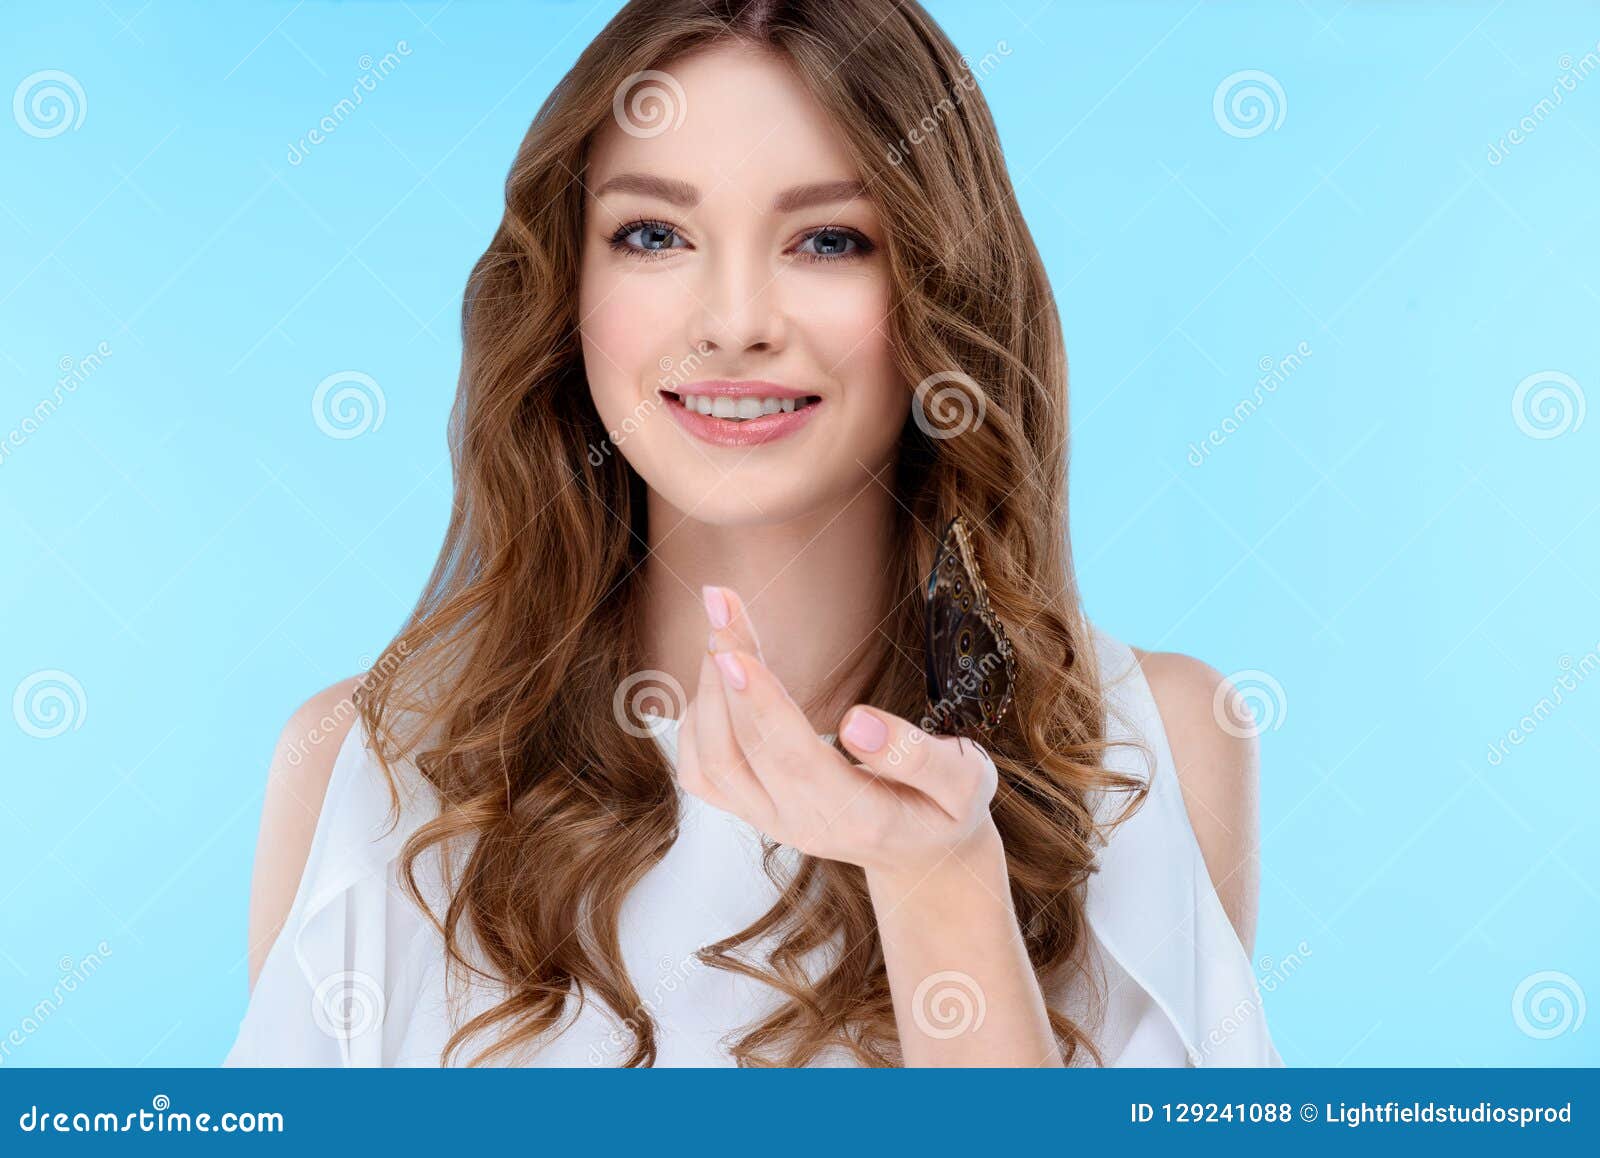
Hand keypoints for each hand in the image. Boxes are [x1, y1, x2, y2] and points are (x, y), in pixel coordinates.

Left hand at [675, 584, 1002, 881]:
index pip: (794, 757)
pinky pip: (702, 772)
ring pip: (712, 761)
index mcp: (856, 816)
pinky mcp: (752, 810)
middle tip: (720, 601)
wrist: (921, 855)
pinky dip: (698, 720)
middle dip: (726, 669)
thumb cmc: (946, 807)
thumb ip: (919, 757)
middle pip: (743, 748)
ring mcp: (769, 820)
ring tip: (724, 625)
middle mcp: (801, 824)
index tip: (732, 650)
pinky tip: (717, 676)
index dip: (759, 703)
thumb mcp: (964, 783)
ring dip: (708, 689)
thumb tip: (859, 722)